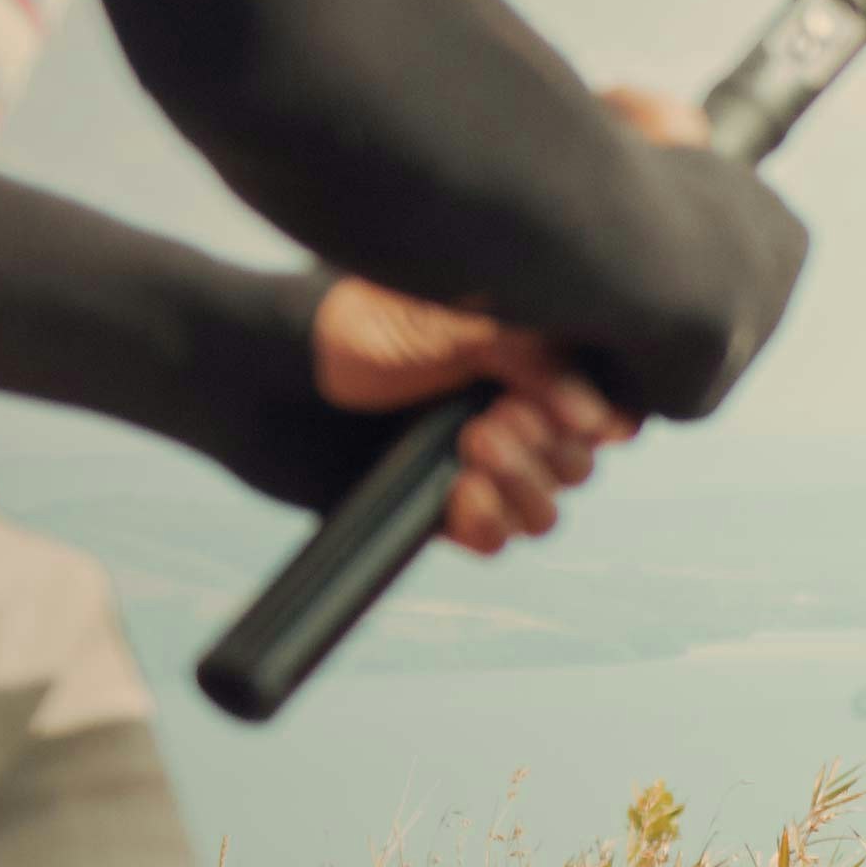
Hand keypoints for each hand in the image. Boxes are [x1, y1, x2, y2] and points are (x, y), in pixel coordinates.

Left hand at [307, 278, 629, 555]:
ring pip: (547, 509)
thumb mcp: (457, 324)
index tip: (580, 417)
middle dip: (550, 448)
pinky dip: (487, 524)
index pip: (601, 406)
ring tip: (472, 451)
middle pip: (581, 462)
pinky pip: (496, 542)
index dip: (604, 420)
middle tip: (496, 421)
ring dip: (524, 486)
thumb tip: (604, 421)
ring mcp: (471, 471)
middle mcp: (505, 418)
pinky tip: (456, 497)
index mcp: (521, 365)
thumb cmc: (351, 330)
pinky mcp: (435, 514)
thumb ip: (538, 359)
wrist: (260, 377)